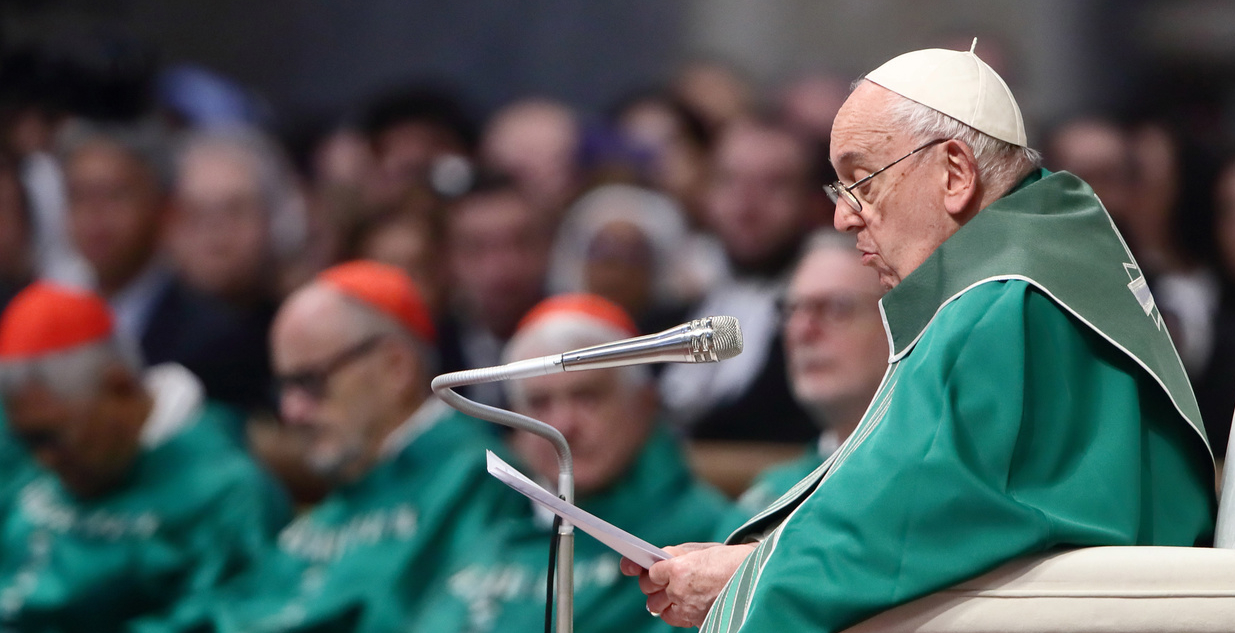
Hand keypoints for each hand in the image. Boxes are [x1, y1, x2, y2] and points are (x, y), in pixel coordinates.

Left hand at [620, 542, 756, 627]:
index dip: (650, 571)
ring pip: (659, 610)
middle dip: (653, 587)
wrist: (761, 578)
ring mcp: (688, 608)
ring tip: (672, 594)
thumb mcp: (704, 549)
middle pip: (650, 593)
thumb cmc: (734, 560)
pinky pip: (676, 619)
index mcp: (680, 568)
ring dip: (662, 602)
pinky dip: (676, 613)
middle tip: (660, 582)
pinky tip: (685, 604)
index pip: (651, 573)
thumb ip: (679, 554)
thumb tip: (660, 559)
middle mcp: (680, 590)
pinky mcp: (697, 620)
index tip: (649, 569)